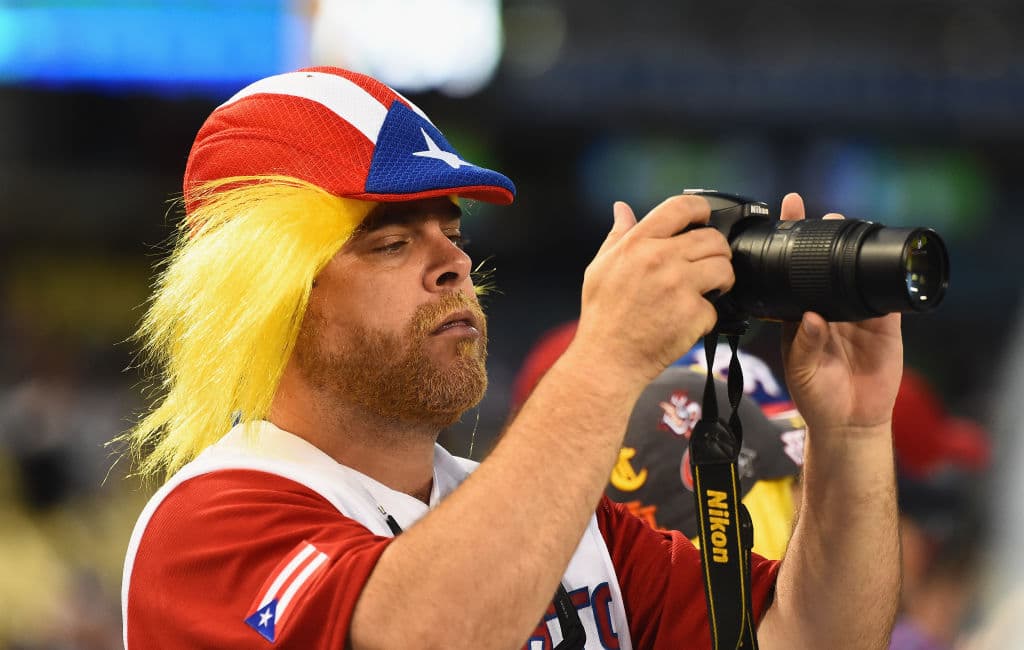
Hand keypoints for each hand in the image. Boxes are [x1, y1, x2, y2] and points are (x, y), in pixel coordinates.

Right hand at [571, 195, 734, 387]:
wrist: (608, 360)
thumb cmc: (602, 315)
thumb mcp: (600, 267)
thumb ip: (617, 235)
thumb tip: (622, 209)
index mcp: (637, 243)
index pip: (681, 208)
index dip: (701, 210)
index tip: (704, 219)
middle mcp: (660, 259)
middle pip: (712, 239)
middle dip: (717, 251)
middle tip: (708, 265)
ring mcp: (679, 286)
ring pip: (724, 268)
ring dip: (722, 279)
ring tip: (709, 290)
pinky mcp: (693, 314)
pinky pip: (717, 306)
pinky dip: (707, 316)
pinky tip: (689, 321)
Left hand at [778, 193, 902, 433]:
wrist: (849, 421)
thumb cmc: (816, 396)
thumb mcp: (802, 370)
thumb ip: (804, 345)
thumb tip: (810, 318)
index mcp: (800, 314)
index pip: (792, 271)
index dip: (791, 241)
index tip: (786, 210)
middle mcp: (826, 307)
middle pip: (827, 265)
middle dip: (825, 237)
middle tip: (825, 216)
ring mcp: (857, 313)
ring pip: (857, 273)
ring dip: (856, 251)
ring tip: (851, 226)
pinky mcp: (886, 324)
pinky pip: (888, 296)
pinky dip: (889, 279)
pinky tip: (887, 261)